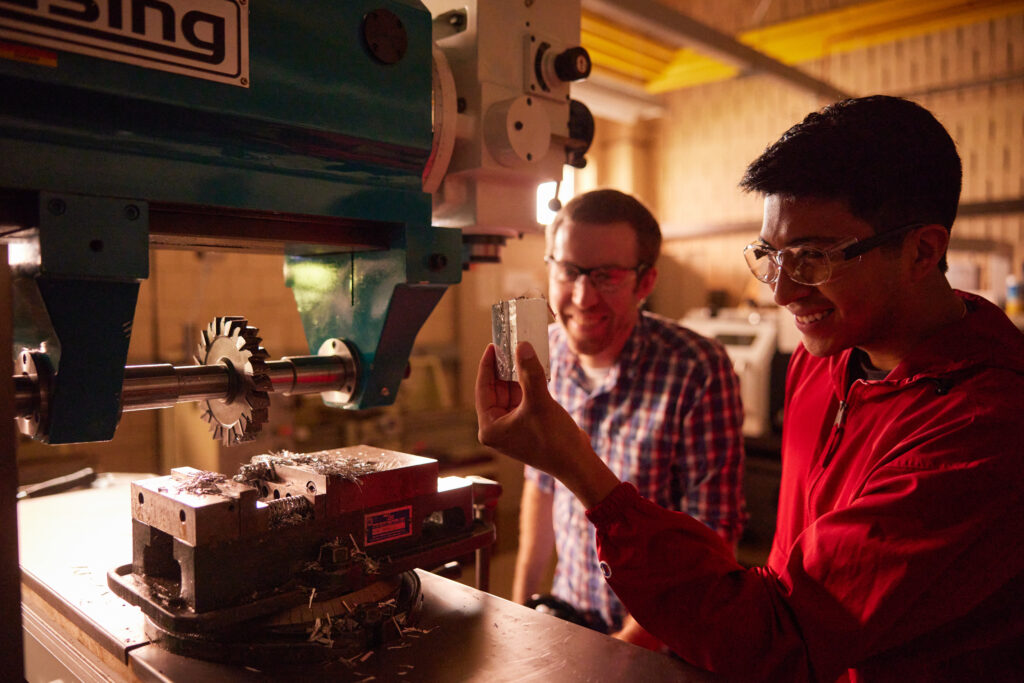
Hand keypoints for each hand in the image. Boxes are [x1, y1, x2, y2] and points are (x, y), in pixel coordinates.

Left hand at [475, 342, 619, 507]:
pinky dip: (526, 385)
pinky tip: (533, 369)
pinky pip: (521, 400)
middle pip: (495, 390)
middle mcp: (496, 429)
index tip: (493, 346)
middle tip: (510, 345)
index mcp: (489, 428)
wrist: (577, 463)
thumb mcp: (539, 401)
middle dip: (503, 368)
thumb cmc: (554, 439)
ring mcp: (511, 428)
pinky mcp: (525, 426)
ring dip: (516, 375)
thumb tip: (522, 346)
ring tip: (521, 353)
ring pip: (510, 393)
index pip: (483, 389)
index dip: (487, 365)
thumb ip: (530, 373)